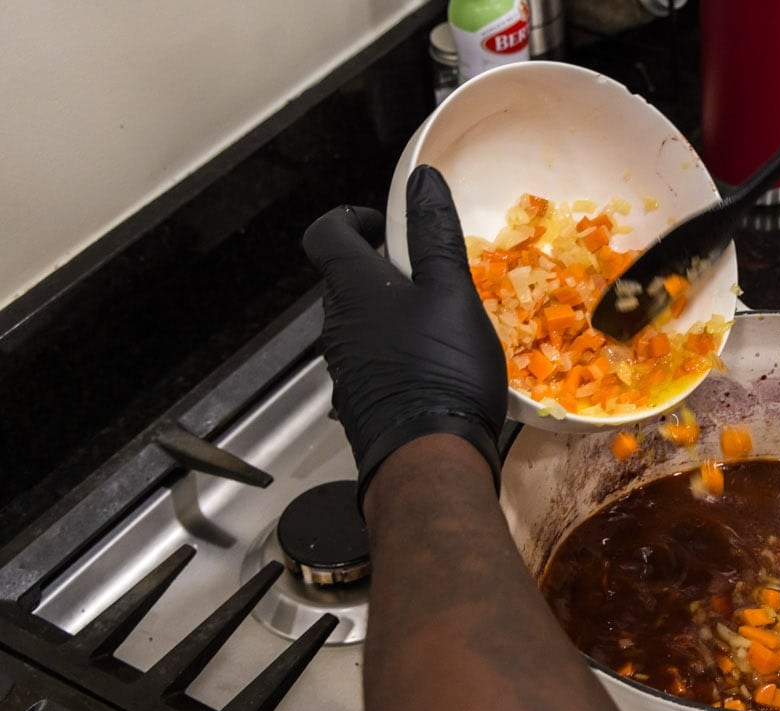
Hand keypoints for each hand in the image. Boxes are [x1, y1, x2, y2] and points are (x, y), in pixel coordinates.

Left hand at [302, 165, 506, 505]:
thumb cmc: (442, 368)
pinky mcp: (359, 401)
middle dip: (382, 270)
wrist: (429, 459)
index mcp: (352, 289)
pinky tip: (433, 370)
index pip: (325, 233)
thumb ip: (435, 234)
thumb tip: (422, 178)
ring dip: (390, 314)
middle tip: (429, 278)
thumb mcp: (451, 292)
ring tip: (439, 326)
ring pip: (360, 323)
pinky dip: (394, 353)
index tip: (386, 226)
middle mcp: (336, 325)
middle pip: (346, 280)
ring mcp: (343, 367)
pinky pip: (371, 361)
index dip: (350, 218)